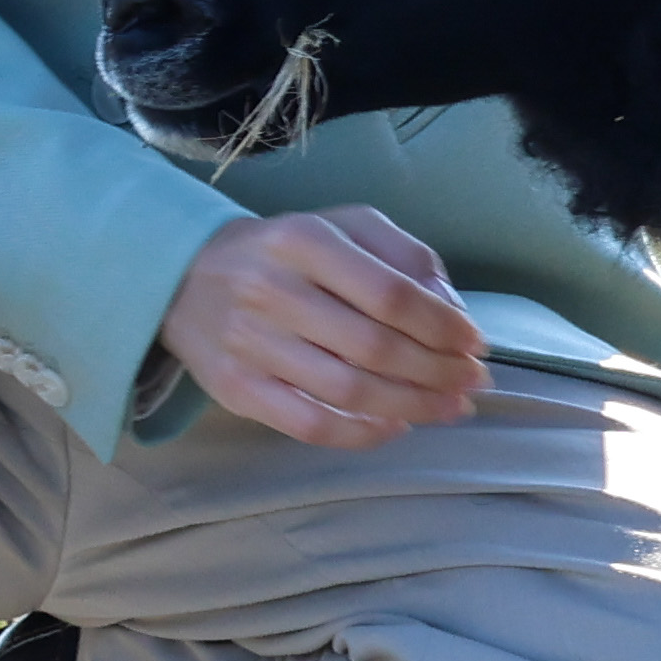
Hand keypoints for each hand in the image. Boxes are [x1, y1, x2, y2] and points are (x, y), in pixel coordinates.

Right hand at [160, 206, 485, 446]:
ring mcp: (249, 345)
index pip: (390, 294)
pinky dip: (362, 434)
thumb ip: (404, 256)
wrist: (185, 278)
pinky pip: (309, 425)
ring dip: (412, 406)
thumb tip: (453, 312)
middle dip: (437, 371)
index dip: (442, 326)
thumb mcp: (342, 226)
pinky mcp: (235, 390)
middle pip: (374, 346)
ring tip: (449, 408)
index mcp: (303, 240)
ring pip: (348, 390)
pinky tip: (396, 427)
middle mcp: (271, 290)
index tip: (474, 344)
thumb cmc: (285, 252)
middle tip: (471, 382)